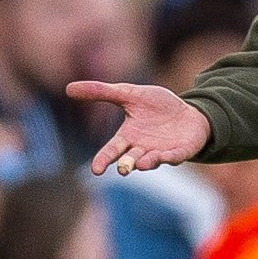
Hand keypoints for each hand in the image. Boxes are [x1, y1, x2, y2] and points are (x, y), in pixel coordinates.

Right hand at [66, 80, 210, 175]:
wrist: (189, 112)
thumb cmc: (158, 106)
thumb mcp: (130, 94)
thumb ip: (102, 92)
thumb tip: (68, 88)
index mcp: (128, 136)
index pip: (112, 150)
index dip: (104, 159)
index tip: (96, 170)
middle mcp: (142, 148)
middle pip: (130, 160)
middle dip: (126, 165)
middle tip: (122, 169)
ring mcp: (162, 152)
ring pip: (151, 161)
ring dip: (147, 162)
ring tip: (142, 163)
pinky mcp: (181, 151)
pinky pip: (175, 157)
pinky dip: (170, 157)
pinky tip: (167, 157)